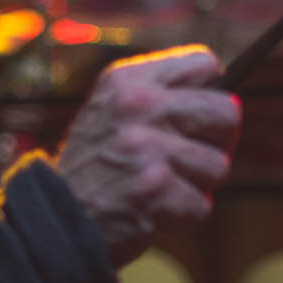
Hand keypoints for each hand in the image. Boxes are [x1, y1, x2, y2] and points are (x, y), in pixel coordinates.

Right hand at [55, 45, 239, 265]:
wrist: (53, 218)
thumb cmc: (96, 166)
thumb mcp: (114, 111)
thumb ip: (161, 96)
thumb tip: (230, 102)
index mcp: (128, 78)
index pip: (204, 63)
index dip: (212, 92)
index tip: (200, 114)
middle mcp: (137, 105)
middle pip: (226, 112)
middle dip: (217, 141)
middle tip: (191, 157)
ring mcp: (145, 146)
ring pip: (218, 165)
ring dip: (196, 184)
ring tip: (161, 186)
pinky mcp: (153, 189)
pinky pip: (201, 205)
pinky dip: (182, 216)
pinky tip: (153, 211)